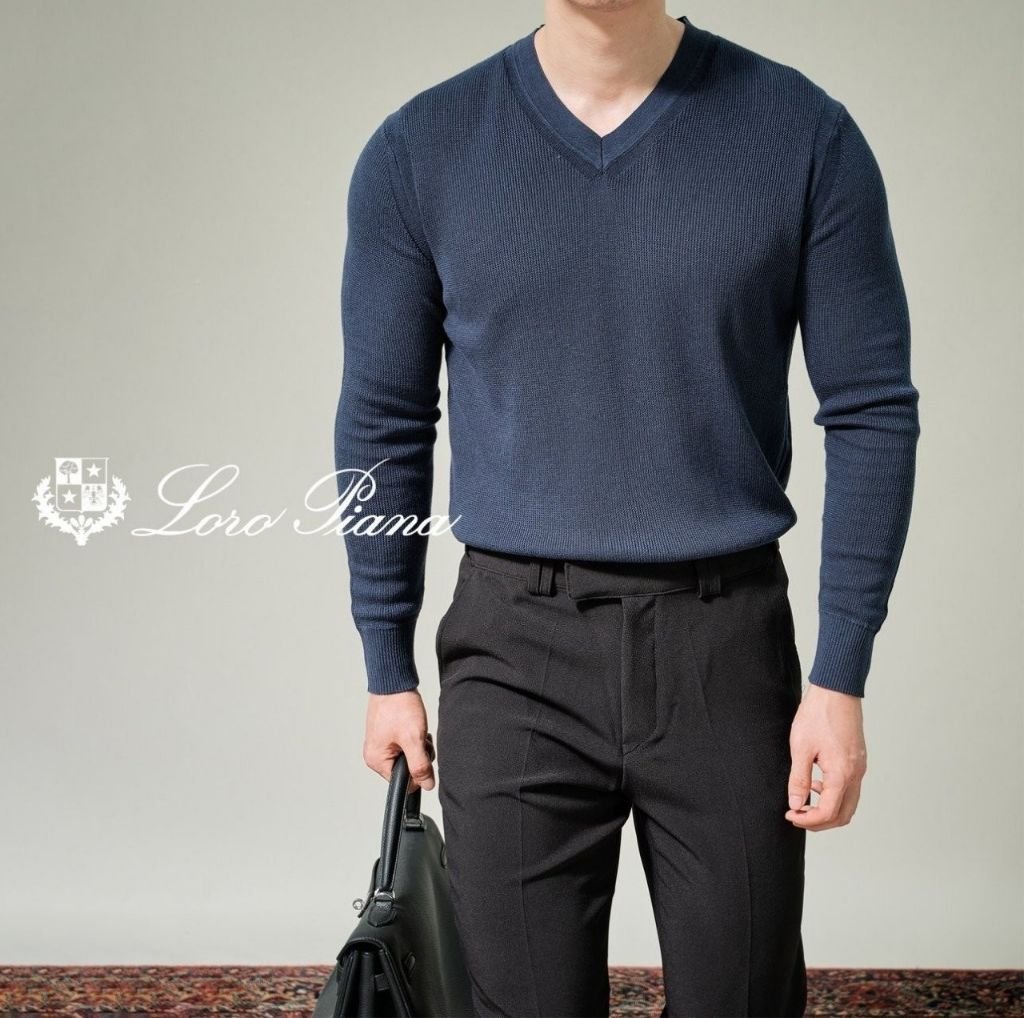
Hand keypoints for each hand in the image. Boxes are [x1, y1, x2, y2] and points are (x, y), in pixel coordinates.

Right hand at [363, 689, 435, 791]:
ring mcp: (381, 744)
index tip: (421, 753)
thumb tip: (427, 785)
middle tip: (418, 737)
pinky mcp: (387, 734)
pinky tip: (413, 725)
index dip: (417, 771)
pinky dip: (413, 736)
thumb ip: (420, 765)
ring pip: (408, 756)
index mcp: (376, 761)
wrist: (394, 681)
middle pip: (406, 769)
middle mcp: (375, 755)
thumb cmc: (398, 706)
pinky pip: (405, 744)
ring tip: (415, 728)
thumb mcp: (413, 739)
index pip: (402, 782)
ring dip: (417, 744)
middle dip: (418, 755)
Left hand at [785, 683, 866, 829]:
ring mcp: (860, 768)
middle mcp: (856, 775)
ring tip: (804, 800)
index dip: (807, 820)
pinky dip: (834, 795)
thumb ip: (799, 779)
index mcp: (842, 774)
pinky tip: (816, 783)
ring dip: (828, 809)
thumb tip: (796, 802)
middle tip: (797, 816)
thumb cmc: (818, 715)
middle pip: (843, 815)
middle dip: (819, 822)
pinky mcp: (858, 760)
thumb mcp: (801, 748)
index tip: (790, 814)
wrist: (836, 690)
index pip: (828, 813)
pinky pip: (850, 788)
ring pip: (848, 804)